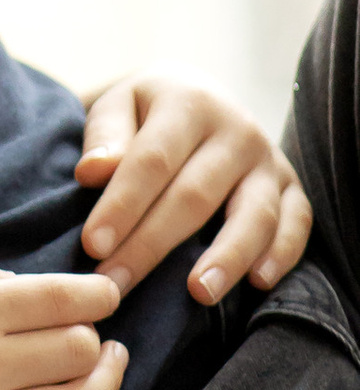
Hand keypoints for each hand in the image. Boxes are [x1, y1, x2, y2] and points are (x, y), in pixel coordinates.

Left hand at [75, 69, 311, 302]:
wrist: (197, 96)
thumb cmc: (145, 112)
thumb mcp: (116, 106)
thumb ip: (105, 137)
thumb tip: (92, 171)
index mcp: (188, 102)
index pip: (152, 160)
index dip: (122, 206)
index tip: (92, 246)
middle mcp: (237, 128)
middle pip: (195, 195)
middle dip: (152, 244)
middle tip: (117, 284)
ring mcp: (269, 160)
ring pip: (254, 214)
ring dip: (227, 257)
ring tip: (198, 293)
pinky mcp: (292, 187)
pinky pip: (297, 222)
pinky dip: (283, 253)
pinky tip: (259, 283)